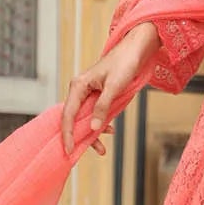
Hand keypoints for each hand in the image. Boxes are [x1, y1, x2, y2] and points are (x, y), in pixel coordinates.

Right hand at [60, 21, 160, 155]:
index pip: (68, 114)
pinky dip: (100, 124)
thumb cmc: (124, 64)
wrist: (136, 50)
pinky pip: (94, 113)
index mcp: (78, 86)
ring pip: (85, 118)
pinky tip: (110, 130)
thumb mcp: (114, 87)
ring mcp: (88, 93)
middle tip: (82, 154)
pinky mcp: (97, 95)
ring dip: (92, 133)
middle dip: (79, 137)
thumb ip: (103, 107)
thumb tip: (94, 128)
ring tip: (102, 150)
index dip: (67, 133)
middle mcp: (79, 90)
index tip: (69, 149)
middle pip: (74, 118)